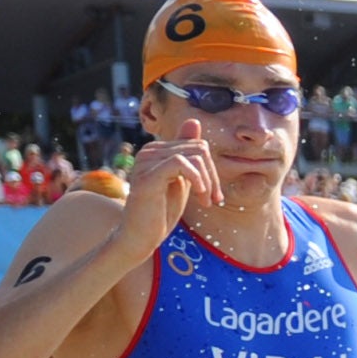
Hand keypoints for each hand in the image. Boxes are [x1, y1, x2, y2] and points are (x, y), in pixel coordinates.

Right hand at [122, 129, 219, 249]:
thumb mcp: (182, 179)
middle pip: (199, 148)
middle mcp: (149, 151)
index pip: (197, 145)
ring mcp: (146, 162)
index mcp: (157, 150)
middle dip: (212, 176)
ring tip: (206, 201)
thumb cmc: (161, 210)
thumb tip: (194, 121)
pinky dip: (197, 179)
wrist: (142, 236)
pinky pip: (181, 163)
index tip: (214, 194)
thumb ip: (189, 155)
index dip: (212, 170)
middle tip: (213, 199)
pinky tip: (200, 196)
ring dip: (207, 182)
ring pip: (193, 156)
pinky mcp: (147, 176)